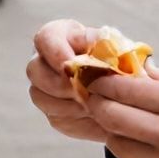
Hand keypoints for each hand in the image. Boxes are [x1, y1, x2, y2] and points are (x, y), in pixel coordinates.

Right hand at [26, 19, 108, 141]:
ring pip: (42, 98)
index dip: (55, 52)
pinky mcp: (53, 112)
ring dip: (69, 105)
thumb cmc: (119, 60)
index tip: (72, 65)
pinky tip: (97, 118)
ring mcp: (44, 88)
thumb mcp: (120, 48)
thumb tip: (111, 58)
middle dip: (60, 84)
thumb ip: (112, 50)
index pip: (45, 38)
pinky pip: (57, 118)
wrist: (124, 86)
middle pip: (34, 71)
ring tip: (95, 106)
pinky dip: (78, 120)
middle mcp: (45, 61)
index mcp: (59, 37)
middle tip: (84, 92)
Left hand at [86, 67, 158, 157]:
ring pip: (117, 146)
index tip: (96, 80)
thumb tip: (141, 71)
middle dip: (97, 105)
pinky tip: (158, 154)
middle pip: (110, 116)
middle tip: (96, 100)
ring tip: (125, 126)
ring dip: (115, 133)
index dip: (103, 83)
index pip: (124, 89)